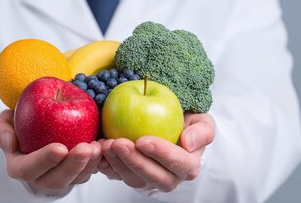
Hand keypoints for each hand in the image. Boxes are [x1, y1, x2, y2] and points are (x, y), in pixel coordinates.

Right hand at [0, 110, 101, 195]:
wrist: (38, 123)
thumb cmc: (19, 123)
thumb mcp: (4, 122)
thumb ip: (0, 131)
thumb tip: (10, 143)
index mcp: (20, 166)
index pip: (29, 169)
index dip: (44, 161)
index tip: (59, 148)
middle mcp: (40, 176)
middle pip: (57, 179)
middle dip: (73, 165)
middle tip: (86, 148)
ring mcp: (61, 176)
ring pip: (77, 178)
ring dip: (89, 164)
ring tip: (98, 146)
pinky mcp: (77, 171)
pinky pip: (89, 171)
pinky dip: (99, 161)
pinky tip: (105, 146)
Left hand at [98, 112, 214, 191]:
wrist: (166, 123)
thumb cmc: (186, 123)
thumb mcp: (201, 120)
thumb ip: (202, 130)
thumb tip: (188, 142)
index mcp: (188, 165)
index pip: (179, 164)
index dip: (162, 154)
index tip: (144, 141)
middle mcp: (169, 177)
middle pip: (153, 177)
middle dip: (135, 162)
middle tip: (119, 143)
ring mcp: (147, 179)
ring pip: (132, 178)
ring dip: (117, 163)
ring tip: (106, 144)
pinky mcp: (129, 175)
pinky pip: (116, 175)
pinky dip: (105, 164)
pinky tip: (98, 149)